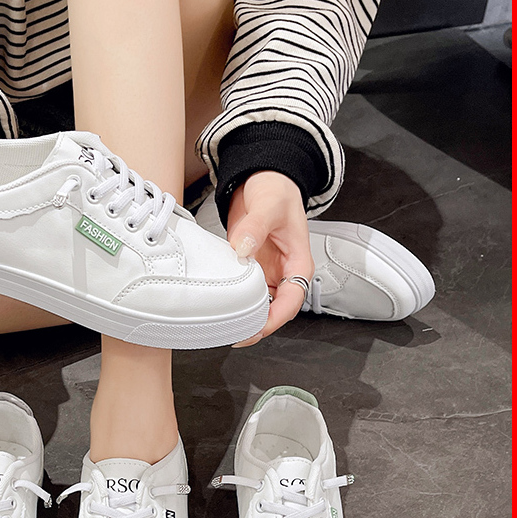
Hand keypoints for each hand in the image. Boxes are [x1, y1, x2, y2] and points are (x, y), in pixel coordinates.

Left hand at [226, 171, 313, 346]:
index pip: (292, 301)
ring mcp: (266, 273)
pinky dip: (233, 302)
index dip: (275, 319)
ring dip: (244, 318)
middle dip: (257, 326)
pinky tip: (219, 308)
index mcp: (298, 264)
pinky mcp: (250, 270)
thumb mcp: (269, 205)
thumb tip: (243, 247)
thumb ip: (256, 227)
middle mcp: (284, 273)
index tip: (256, 329)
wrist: (262, 181)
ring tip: (223, 328)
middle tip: (233, 336)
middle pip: (275, 311)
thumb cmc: (276, 191)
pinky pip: (243, 293)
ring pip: (259, 306)